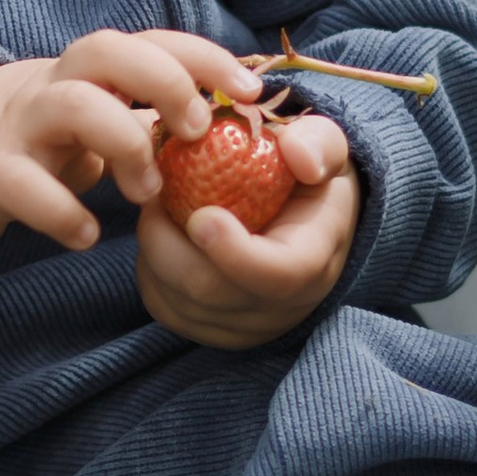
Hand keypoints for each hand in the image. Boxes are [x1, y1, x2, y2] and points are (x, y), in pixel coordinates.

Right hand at [0, 29, 263, 260]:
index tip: (252, 90)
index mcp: (88, 75)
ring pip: (70, 104)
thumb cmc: (41, 144)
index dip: (203, 57)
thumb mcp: (98, 120)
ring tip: (148, 193)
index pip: (149, 41)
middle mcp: (53, 87)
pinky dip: (60, 210)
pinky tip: (86, 236)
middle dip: (165, 82)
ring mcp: (17, 128)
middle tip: (199, 133)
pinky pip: (20, 183)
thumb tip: (237, 118)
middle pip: (106, 50)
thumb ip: (153, 115)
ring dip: (123, 143)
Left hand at [135, 110, 358, 347]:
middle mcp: (283, 305)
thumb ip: (317, 144)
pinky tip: (165, 234)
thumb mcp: (325, 148)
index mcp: (315, 256)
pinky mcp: (212, 330)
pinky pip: (164, 305)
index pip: (279, 275)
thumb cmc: (308, 177)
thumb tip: (300, 157)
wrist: (306, 222)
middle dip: (167, 239)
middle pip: (210, 291)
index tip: (200, 216)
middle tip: (154, 191)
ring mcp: (245, 325)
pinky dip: (151, 268)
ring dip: (154, 249)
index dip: (233, 252)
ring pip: (178, 300)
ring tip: (160, 206)